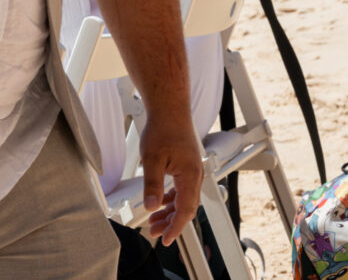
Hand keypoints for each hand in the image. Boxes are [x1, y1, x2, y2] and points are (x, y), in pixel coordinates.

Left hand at [137, 111, 203, 244]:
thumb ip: (152, 184)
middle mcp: (196, 175)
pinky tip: (161, 203)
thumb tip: (151, 207)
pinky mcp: (187, 166)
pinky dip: (172, 199)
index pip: (186, 211)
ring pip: (184, 199)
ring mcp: (192, 171)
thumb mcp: (152, 158)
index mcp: (190, 176)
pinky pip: (182, 189)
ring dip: (170, 212)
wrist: (170, 108)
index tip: (166, 240)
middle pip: (186, 208)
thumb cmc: (163, 128)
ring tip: (155, 221)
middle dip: (170, 222)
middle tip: (154, 232)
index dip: (175, 228)